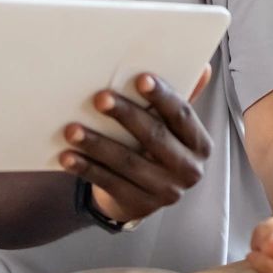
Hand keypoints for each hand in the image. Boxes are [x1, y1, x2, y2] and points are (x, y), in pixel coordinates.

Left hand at [62, 69, 213, 225]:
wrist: (142, 196)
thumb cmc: (156, 150)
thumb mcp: (172, 128)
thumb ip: (180, 101)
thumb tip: (204, 67)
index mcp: (199, 144)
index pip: (182, 115)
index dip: (162, 97)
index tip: (140, 79)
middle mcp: (189, 170)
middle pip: (154, 137)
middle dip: (126, 115)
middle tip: (100, 98)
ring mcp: (165, 191)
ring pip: (128, 162)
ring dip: (97, 144)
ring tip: (72, 129)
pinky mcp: (139, 204)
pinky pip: (109, 183)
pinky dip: (86, 169)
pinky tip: (68, 157)